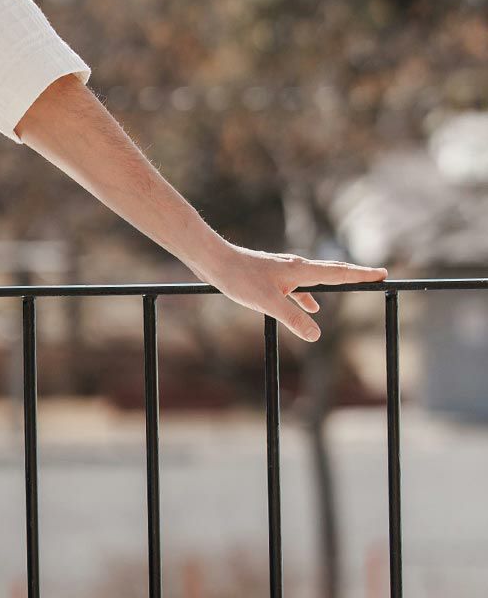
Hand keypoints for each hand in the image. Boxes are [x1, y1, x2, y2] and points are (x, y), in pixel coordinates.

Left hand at [194, 242, 387, 341]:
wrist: (216, 262)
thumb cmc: (240, 279)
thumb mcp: (269, 303)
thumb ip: (293, 319)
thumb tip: (316, 335)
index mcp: (300, 271)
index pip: (338, 272)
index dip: (361, 275)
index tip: (382, 273)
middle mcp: (296, 267)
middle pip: (333, 272)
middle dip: (355, 276)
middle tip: (377, 276)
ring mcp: (284, 271)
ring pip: (315, 279)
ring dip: (334, 285)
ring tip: (351, 289)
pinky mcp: (272, 276)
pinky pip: (298, 286)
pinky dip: (308, 295)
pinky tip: (310, 306)